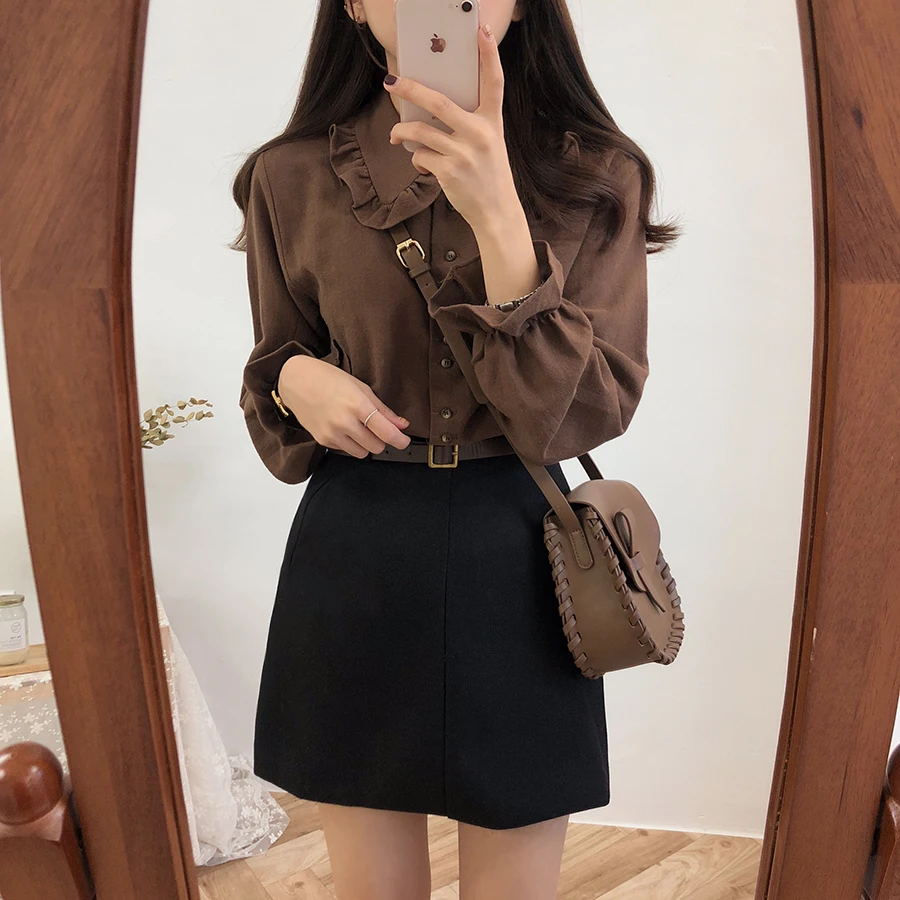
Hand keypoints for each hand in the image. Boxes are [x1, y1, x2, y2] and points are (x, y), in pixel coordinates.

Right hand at [278, 355, 411, 457]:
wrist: (295, 380)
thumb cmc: (328, 378)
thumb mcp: (360, 387)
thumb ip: (382, 409)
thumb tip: (402, 424)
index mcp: (357, 405)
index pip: (386, 432)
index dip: (400, 440)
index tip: (404, 440)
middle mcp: (345, 422)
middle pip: (376, 446)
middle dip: (382, 440)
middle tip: (379, 429)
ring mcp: (332, 433)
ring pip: (362, 453)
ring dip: (366, 444)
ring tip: (360, 428)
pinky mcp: (322, 440)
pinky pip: (345, 450)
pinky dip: (350, 443)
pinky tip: (345, 428)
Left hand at [383, 22, 520, 232]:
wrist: (497, 212)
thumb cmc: (488, 175)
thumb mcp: (489, 144)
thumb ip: (468, 124)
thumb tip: (426, 112)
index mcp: (493, 122)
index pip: (494, 82)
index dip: (489, 55)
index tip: (482, 31)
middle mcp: (480, 134)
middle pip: (439, 102)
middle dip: (410, 89)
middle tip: (392, 82)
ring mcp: (464, 153)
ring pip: (420, 132)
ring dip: (402, 132)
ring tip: (396, 135)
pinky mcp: (450, 172)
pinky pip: (420, 157)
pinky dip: (417, 159)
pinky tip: (424, 165)